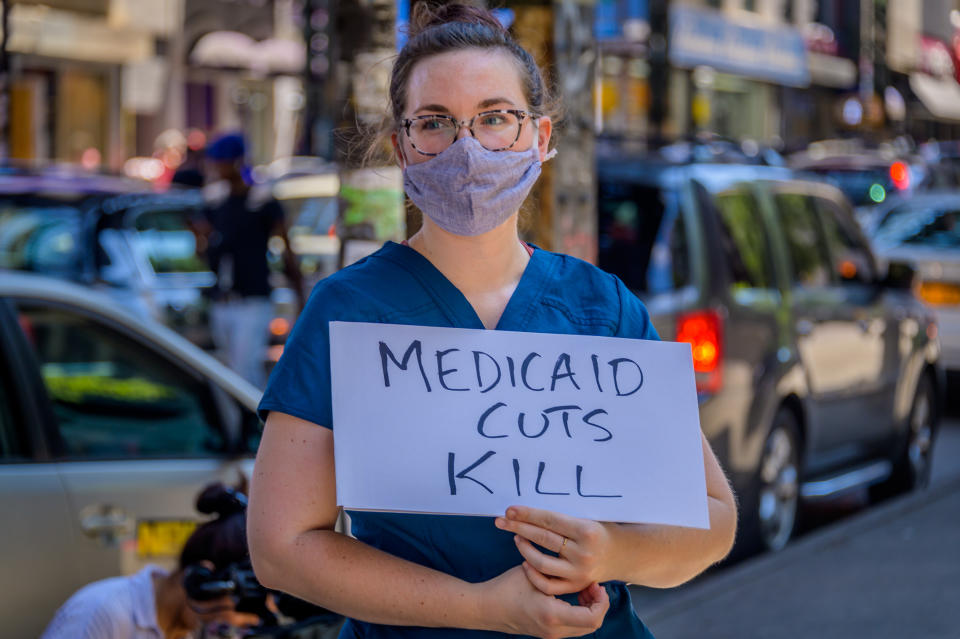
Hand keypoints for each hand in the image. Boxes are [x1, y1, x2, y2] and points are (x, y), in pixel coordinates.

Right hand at [479, 565, 608, 638]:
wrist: (485, 607)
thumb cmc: (506, 587)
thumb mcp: (533, 574)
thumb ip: (556, 572)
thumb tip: (578, 564)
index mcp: (552, 615)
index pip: (592, 617)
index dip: (601, 601)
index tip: (596, 583)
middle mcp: (554, 630)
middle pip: (593, 625)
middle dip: (598, 605)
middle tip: (593, 585)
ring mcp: (551, 635)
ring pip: (584, 627)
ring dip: (589, 609)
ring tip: (582, 588)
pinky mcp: (548, 633)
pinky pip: (573, 627)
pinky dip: (579, 613)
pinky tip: (571, 595)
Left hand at [495, 506, 614, 595]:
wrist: (621, 554)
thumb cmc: (599, 531)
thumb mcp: (587, 518)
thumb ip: (561, 518)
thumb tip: (526, 510)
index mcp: (587, 531)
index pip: (549, 520)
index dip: (528, 514)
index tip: (510, 510)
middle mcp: (583, 553)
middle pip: (543, 539)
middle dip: (519, 527)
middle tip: (501, 521)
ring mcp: (579, 572)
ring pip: (541, 562)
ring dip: (524, 549)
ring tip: (516, 537)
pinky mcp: (576, 586)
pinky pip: (547, 584)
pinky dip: (533, 574)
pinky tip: (524, 562)